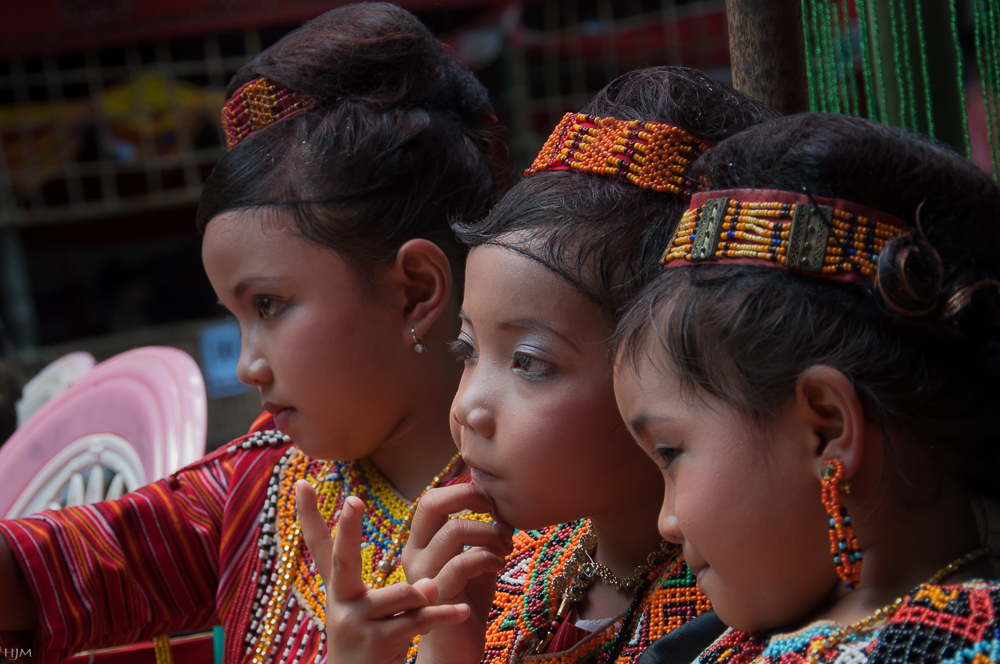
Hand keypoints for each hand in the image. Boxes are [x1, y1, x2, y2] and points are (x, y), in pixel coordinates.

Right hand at [296, 480, 471, 663]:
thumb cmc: (373, 644)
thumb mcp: (371, 611)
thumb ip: (394, 588)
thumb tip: (429, 582)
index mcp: (339, 588)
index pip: (320, 546)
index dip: (308, 514)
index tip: (300, 481)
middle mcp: (340, 602)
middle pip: (342, 559)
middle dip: (349, 529)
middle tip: (353, 502)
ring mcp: (355, 623)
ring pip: (400, 594)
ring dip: (420, 595)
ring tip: (430, 592)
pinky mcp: (376, 643)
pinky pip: (418, 620)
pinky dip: (443, 616)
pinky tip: (462, 610)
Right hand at [402, 484, 514, 663]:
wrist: (455, 650)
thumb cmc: (466, 603)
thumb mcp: (476, 562)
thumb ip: (483, 536)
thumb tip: (503, 506)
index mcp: (419, 543)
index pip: (431, 499)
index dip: (462, 490)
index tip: (492, 501)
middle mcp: (414, 554)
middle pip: (431, 503)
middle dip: (469, 497)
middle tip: (496, 510)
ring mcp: (422, 575)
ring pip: (454, 531)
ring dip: (490, 533)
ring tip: (505, 546)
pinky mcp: (437, 597)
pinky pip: (464, 563)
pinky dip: (489, 557)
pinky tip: (500, 565)